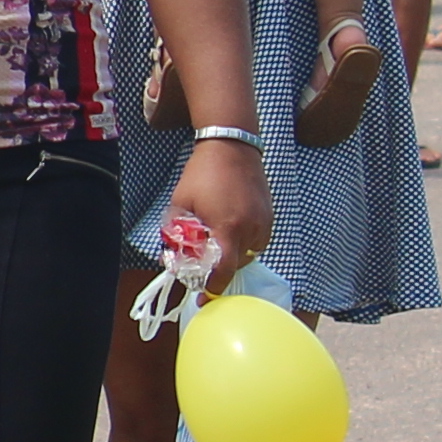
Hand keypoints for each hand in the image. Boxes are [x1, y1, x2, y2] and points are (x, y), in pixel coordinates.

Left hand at [169, 136, 271, 284]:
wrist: (231, 147)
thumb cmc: (202, 174)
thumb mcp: (181, 203)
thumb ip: (176, 232)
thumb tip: (171, 255)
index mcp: (228, 228)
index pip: (224, 271)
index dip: (214, 287)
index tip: (205, 294)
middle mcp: (250, 229)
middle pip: (235, 265)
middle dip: (219, 268)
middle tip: (204, 264)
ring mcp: (263, 223)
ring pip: (248, 254)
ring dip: (232, 254)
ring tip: (216, 242)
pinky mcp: (269, 216)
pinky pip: (258, 241)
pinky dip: (244, 242)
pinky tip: (230, 229)